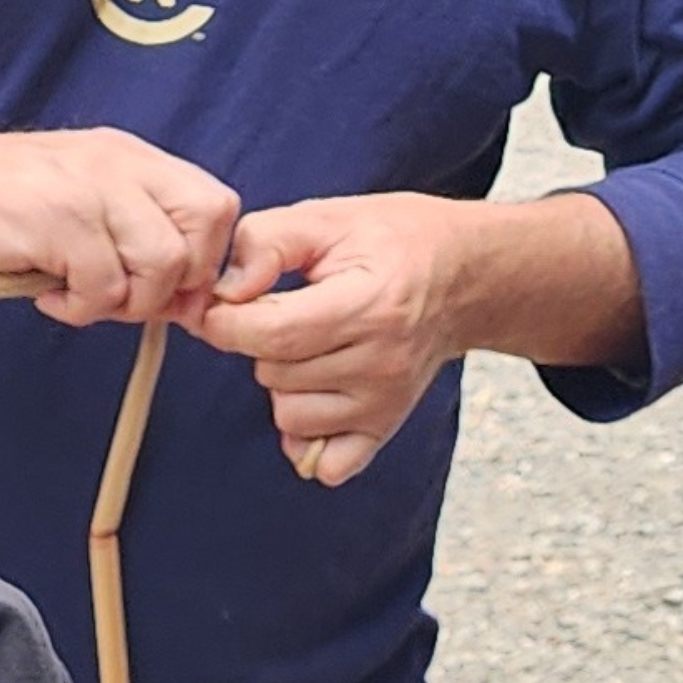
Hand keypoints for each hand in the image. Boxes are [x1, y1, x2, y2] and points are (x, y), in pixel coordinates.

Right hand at [0, 120, 238, 327]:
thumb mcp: (76, 200)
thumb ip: (129, 234)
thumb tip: (183, 301)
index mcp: (130, 158)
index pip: (215, 205)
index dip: (206, 258)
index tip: (170, 292)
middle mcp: (119, 166)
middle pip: (203, 230)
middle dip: (175, 282)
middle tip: (124, 298)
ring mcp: (90, 190)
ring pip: (161, 265)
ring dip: (124, 301)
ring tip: (76, 295)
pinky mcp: (57, 221)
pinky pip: (103, 287)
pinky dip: (79, 308)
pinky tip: (46, 293)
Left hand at [195, 192, 484, 486]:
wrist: (461, 276)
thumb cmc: (391, 241)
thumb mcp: (325, 218)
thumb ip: (264, 243)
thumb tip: (223, 292)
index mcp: (367, 304)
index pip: (270, 334)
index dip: (225, 320)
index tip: (221, 302)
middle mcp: (381, 363)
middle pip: (273, 373)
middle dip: (258, 342)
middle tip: (286, 311)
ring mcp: (385, 403)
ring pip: (288, 416)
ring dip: (283, 383)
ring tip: (310, 345)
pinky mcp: (386, 429)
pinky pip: (325, 465)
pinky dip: (309, 436)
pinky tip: (316, 394)